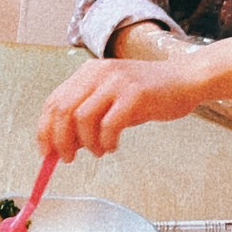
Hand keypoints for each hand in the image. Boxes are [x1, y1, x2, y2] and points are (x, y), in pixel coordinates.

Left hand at [37, 58, 198, 159]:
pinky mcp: (135, 93)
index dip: (45, 130)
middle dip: (60, 140)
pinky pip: (109, 124)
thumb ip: (86, 119)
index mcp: (87, 73)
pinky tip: (113, 147)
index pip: (53, 102)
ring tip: (98, 151)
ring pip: (82, 117)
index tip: (47, 153)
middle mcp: (98, 72)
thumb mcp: (110, 103)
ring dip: (86, 143)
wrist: (186, 80)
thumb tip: (63, 146)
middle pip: (62, 110)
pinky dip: (106, 141)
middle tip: (68, 159)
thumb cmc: (148, 95)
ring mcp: (116, 81)